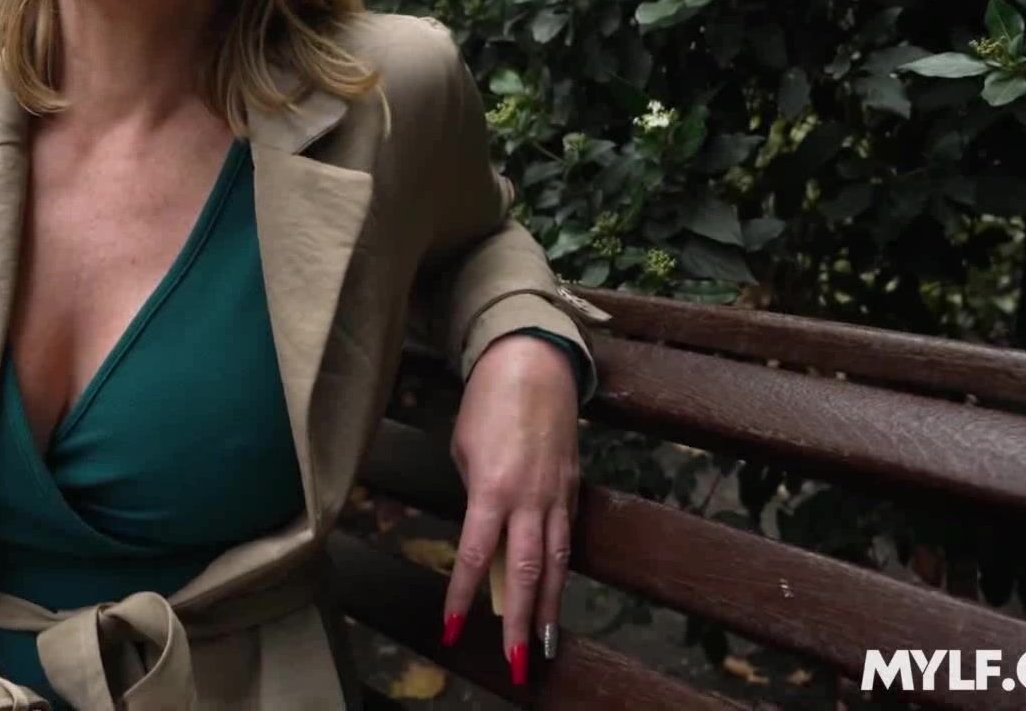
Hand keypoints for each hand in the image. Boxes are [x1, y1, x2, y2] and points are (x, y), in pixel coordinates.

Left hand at [440, 333, 579, 685]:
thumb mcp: (465, 450)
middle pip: (526, 572)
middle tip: (519, 660)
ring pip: (556, 562)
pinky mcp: (573, 488)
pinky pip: (566, 538)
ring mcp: (556, 495)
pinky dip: (562, 570)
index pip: (476, 556)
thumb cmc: (487, 402)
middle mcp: (529, 499)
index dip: (464, 597)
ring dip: (552, 607)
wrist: (534, 365)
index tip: (452, 629)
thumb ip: (475, 495)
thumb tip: (484, 531)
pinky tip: (557, 594)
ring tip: (546, 644)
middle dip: (522, 620)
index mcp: (492, 489)